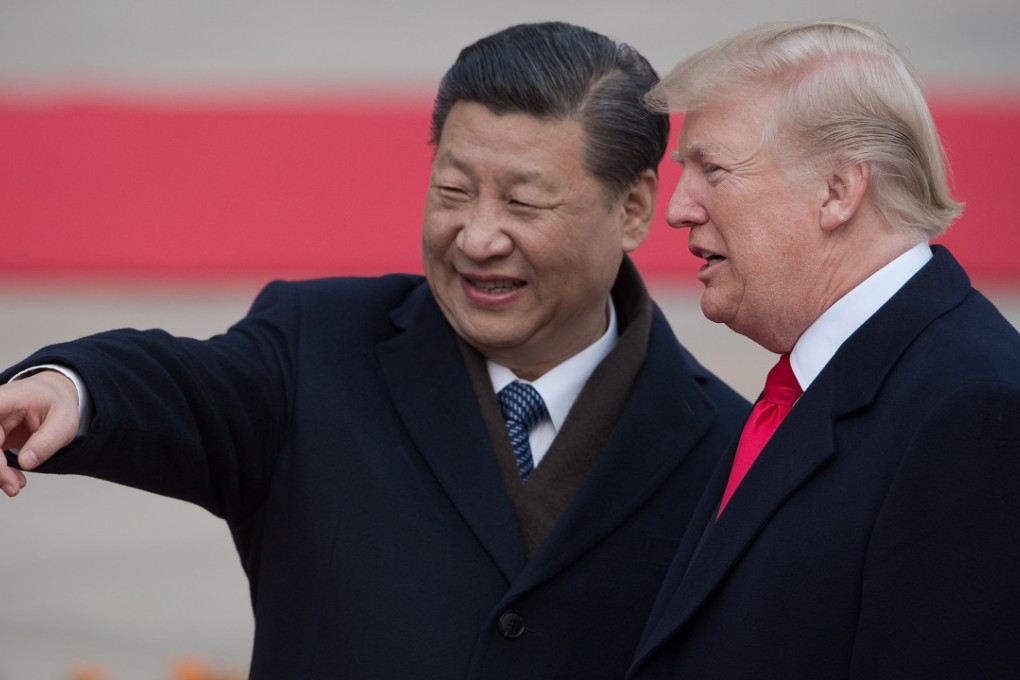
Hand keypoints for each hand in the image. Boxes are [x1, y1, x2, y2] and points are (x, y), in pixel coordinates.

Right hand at [0, 370, 80, 496]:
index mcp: (6, 400)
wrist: (55, 398)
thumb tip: (26, 462)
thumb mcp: (64, 420)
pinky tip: (13, 481)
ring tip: (15, 486)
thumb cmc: (57, 403)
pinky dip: (0, 472)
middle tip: (13, 486)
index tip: (3, 467)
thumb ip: (46, 441)